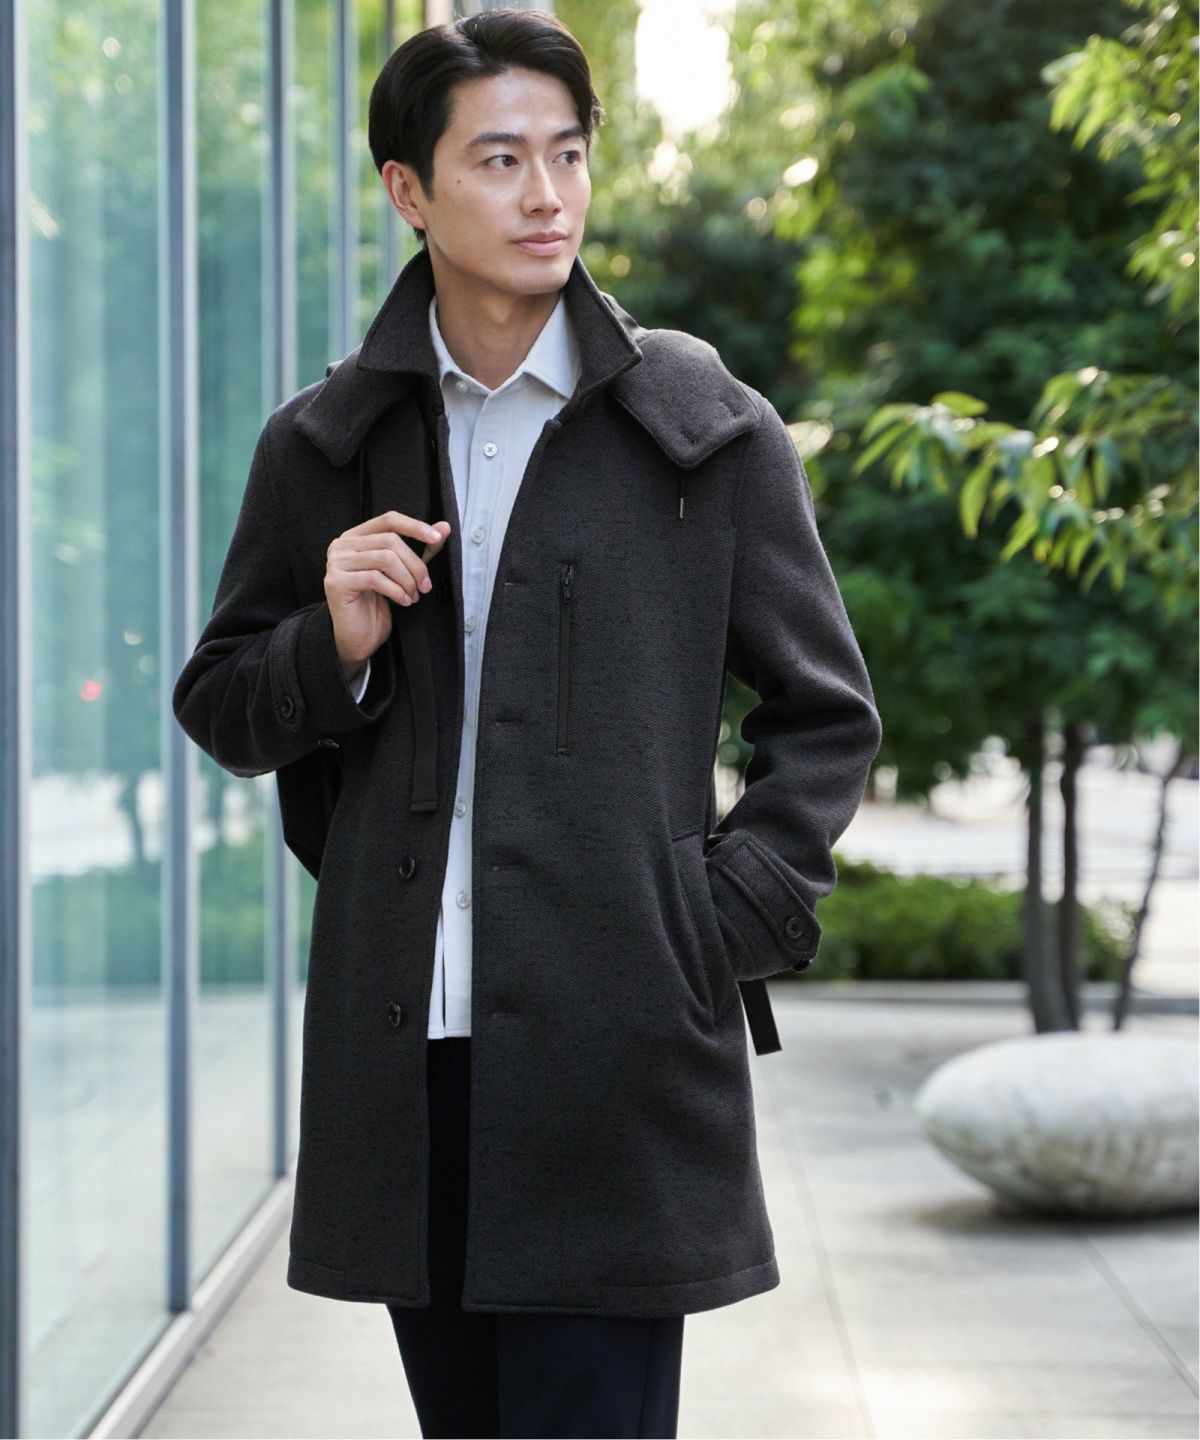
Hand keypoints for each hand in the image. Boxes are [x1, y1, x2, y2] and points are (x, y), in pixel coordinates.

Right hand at [325, 511, 451, 671]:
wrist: (358, 637)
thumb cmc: (377, 603)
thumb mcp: (403, 572)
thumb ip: (421, 549)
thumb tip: (444, 527)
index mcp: (356, 537)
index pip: (389, 520)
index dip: (414, 526)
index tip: (436, 538)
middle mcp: (342, 545)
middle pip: (390, 541)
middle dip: (415, 565)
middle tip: (424, 585)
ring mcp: (336, 563)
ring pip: (385, 558)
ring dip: (407, 579)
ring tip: (413, 595)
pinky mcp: (337, 583)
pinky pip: (375, 578)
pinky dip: (396, 590)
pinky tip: (402, 601)